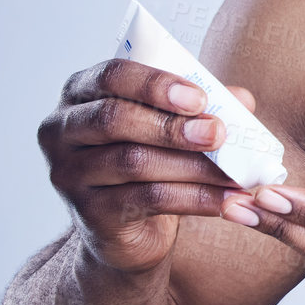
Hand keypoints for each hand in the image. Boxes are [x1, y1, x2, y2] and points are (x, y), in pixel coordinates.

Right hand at [39, 58, 249, 277]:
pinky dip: (195, 199)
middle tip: (218, 134)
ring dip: (193, 166)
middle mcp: (62, 130)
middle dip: (172, 126)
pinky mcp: (89, 213)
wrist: (125, 229)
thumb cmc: (149, 160)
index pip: (111, 75)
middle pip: (114, 118)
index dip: (155, 84)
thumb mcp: (170, 126)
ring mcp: (69, 174)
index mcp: (80, 93)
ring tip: (234, 173)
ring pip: (133, 162)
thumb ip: (200, 107)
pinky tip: (227, 200)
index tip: (200, 98)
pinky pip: (146, 200)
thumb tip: (242, 100)